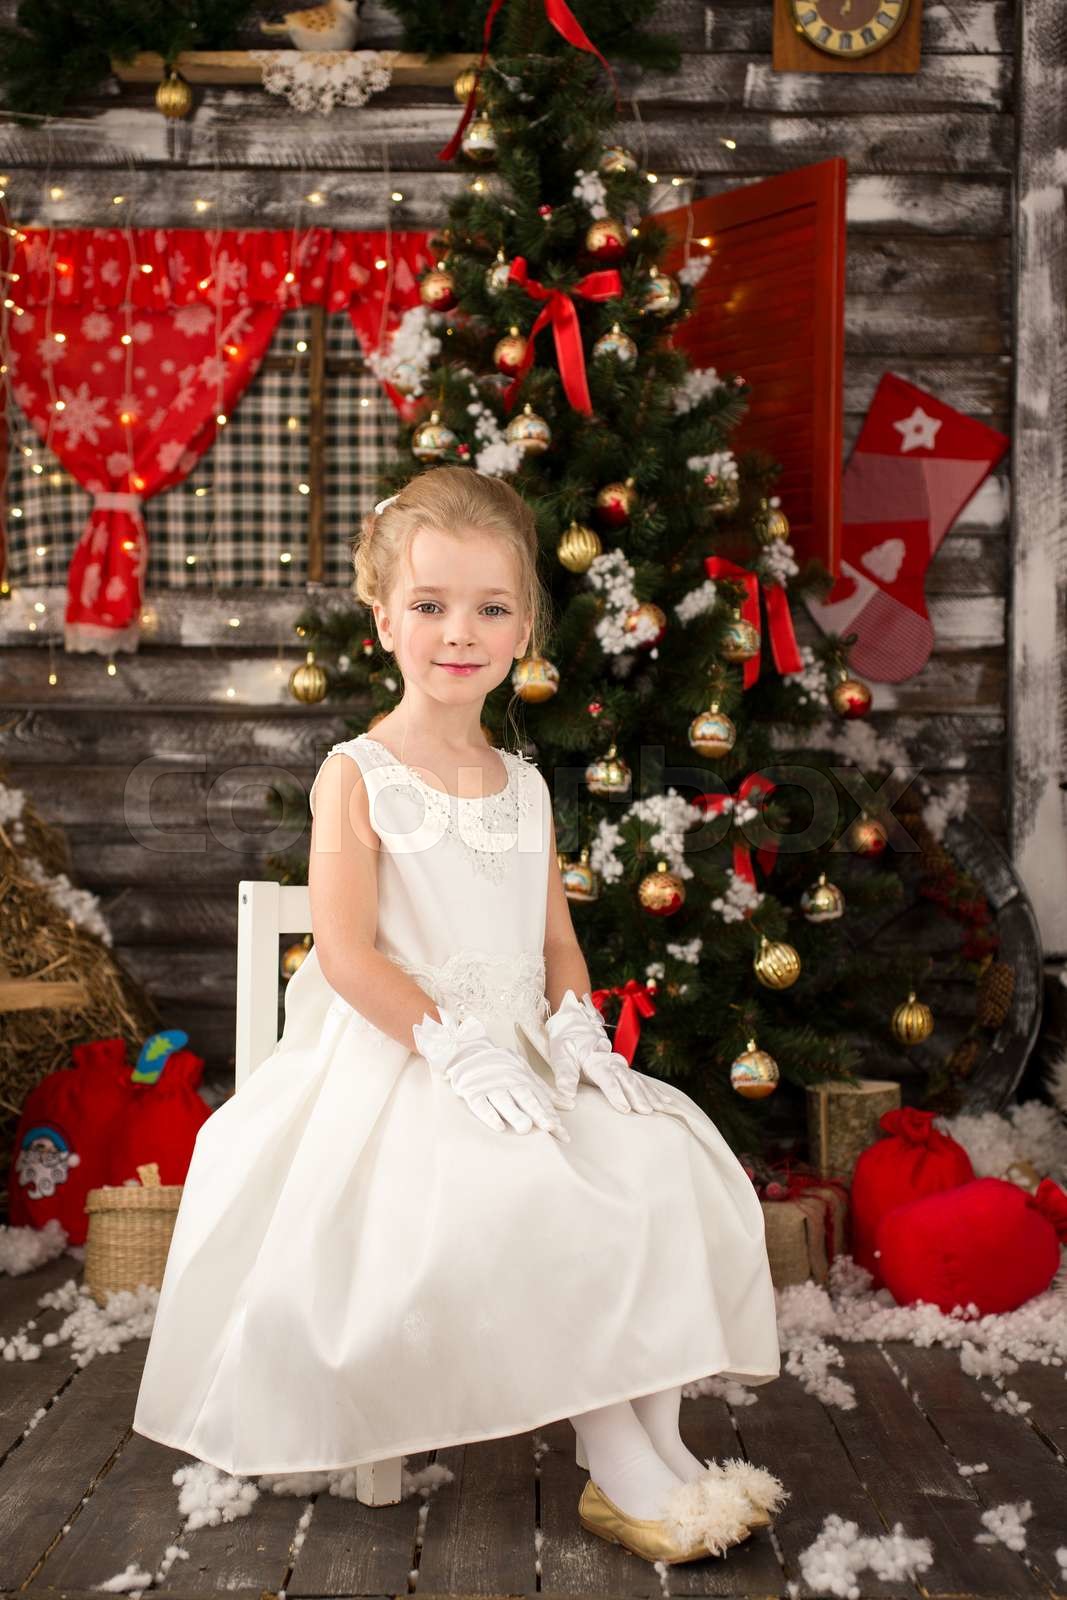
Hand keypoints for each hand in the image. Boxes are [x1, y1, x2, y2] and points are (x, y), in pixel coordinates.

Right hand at [412, 1007, 571, 1140]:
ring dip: (515, 1114)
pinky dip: (489, 1115)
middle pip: (525, 1098)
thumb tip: (570, 1105)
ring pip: (504, 1101)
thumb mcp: (526, 1076)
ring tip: (526, 1128)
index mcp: (523, 1079)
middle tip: (549, 1126)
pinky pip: (481, 1104)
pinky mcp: (473, 1092)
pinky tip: (498, 1127)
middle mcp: (509, 1082)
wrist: (470, 1051)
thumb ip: (546, 1093)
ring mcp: (491, 1086)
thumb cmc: (504, 1069)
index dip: (551, 1115)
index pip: (540, 1099)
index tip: (563, 1134)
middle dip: (538, 1112)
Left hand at [543, 989, 674, 1115]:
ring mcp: (620, 1065)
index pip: (607, 1077)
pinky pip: (641, 1081)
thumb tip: (566, 1096)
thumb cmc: (567, 1044)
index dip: (615, 1092)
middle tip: (646, 1111)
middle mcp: (611, 1061)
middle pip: (627, 1079)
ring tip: (660, 1108)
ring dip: (649, 1094)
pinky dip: (654, 1091)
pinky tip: (665, 1102)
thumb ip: (565, 1075)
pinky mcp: (624, 1070)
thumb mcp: (560, 1055)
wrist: (576, 1027)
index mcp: (595, 1059)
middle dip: (638, 1095)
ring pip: (637, 1080)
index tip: (624, 1108)